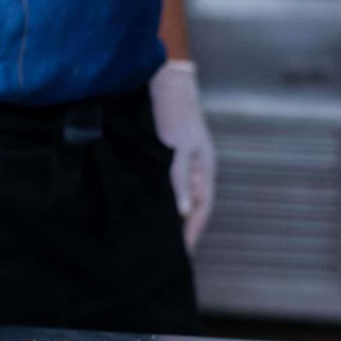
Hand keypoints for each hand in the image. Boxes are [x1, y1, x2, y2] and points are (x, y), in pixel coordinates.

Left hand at [149, 59, 216, 252]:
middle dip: (176, 232)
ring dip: (162, 219)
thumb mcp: (178, 148)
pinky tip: (136, 212)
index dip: (191, 235)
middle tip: (161, 256)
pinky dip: (151, 202)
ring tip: (147, 240)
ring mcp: (177, 169)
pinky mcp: (159, 162)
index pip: (200, 212)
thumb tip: (183, 212)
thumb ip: (179, 180)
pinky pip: (157, 189)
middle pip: (186, 210)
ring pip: (171, 201)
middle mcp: (192, 173)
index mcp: (204, 172)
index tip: (180, 256)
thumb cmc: (173, 114)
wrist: (161, 83)